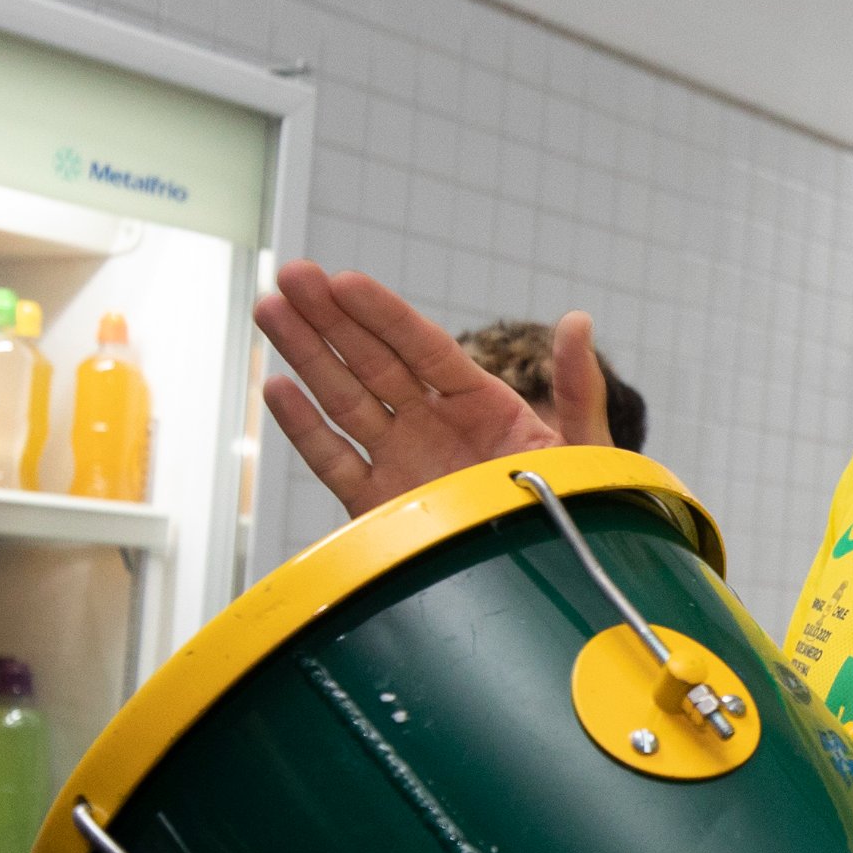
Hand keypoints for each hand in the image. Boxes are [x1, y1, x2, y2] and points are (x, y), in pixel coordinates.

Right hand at [251, 263, 583, 516]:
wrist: (552, 579)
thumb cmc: (572, 511)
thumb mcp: (584, 446)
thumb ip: (578, 387)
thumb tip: (579, 320)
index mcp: (479, 403)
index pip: (423, 347)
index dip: (384, 315)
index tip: (345, 281)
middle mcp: (431, 425)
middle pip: (371, 362)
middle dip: (329, 318)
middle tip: (291, 274)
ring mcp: (400, 462)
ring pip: (344, 400)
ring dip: (305, 355)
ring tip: (268, 310)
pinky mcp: (378, 508)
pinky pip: (335, 463)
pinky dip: (305, 429)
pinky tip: (276, 388)